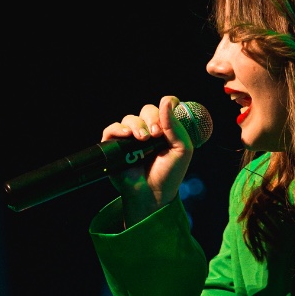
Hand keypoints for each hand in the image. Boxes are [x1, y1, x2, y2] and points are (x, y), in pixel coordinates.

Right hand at [100, 95, 193, 223]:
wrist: (153, 195)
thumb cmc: (169, 174)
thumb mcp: (181, 149)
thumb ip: (176, 126)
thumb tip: (167, 100)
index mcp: (164, 130)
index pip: (163, 108)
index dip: (165, 108)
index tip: (167, 118)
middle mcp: (147, 132)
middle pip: (147, 110)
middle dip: (152, 118)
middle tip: (155, 134)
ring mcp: (130, 139)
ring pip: (130, 119)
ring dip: (137, 125)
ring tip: (143, 140)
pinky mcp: (115, 147)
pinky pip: (112, 129)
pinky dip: (118, 129)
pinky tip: (127, 136)